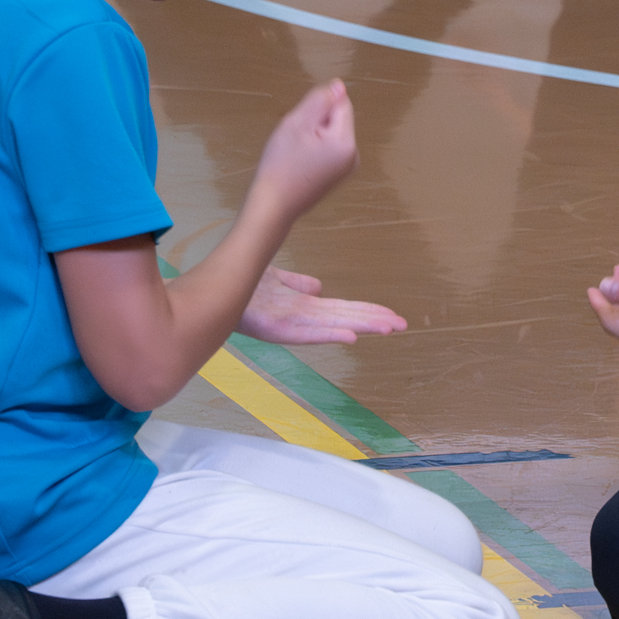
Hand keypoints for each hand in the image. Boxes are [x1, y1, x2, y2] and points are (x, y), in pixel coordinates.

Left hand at [238, 266, 405, 345]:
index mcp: (304, 308)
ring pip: (333, 326)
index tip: (393, 315)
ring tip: (386, 329)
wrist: (215, 289)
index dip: (368, 312)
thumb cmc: (242, 287)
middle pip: (346, 318)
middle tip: (403, 325)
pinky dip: (329, 336)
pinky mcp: (274, 329)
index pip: (344, 310)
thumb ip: (296, 283)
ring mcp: (290, 325)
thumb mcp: (275, 281)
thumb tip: (319, 286)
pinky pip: (306, 334)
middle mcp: (302, 318)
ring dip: (360, 328)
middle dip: (374, 321)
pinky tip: (350, 337)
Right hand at [253, 80, 357, 220]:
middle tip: (295, 141)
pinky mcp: (336, 176)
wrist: (273, 205)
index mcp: (348, 143)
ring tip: (295, 153)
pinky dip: (313, 149)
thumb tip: (339, 86)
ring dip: (312, 136)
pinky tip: (299, 162)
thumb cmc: (281, 164)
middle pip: (336, 120)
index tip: (300, 128)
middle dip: (314, 123)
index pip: (340, 105)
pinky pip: (327, 150)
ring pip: (329, 134)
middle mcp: (354, 156)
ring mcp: (346, 169)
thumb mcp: (297, 123)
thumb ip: (320, 101)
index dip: (316, 110)